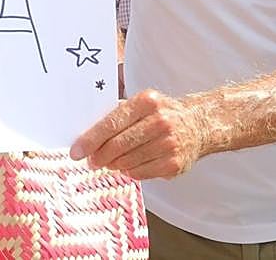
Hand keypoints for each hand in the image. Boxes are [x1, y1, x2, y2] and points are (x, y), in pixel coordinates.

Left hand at [69, 89, 207, 179]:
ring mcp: (168, 144)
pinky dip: (129, 171)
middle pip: (118, 145)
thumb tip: (86, 133)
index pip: (112, 122)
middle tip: (90, 161)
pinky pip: (140, 173)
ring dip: (113, 165)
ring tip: (109, 162)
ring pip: (127, 162)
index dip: (91, 139)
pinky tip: (128, 165)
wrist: (198, 126)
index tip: (76, 151)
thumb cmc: (161, 113)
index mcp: (147, 101)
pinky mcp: (173, 164)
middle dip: (99, 155)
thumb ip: (117, 114)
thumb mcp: (142, 103)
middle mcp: (159, 121)